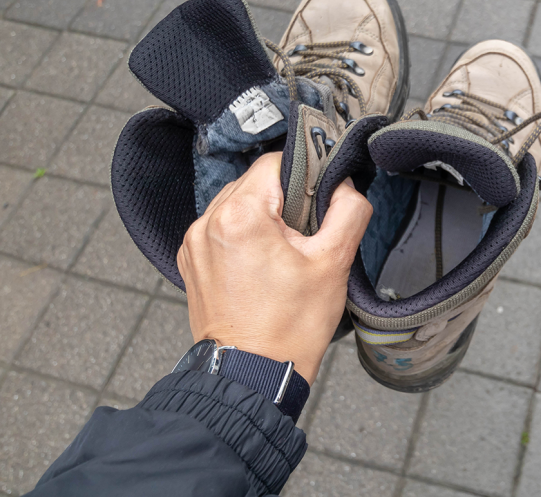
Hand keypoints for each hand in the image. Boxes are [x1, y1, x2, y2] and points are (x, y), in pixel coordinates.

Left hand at [177, 152, 371, 384]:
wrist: (253, 376)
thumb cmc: (289, 328)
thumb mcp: (334, 263)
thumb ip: (348, 211)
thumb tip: (345, 186)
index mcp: (239, 215)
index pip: (275, 163)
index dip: (306, 176)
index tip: (321, 202)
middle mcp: (208, 223)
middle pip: (255, 184)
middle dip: (285, 201)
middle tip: (306, 236)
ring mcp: (195, 244)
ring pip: (238, 206)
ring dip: (263, 219)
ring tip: (284, 256)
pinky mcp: (192, 262)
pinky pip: (222, 230)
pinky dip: (244, 238)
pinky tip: (263, 267)